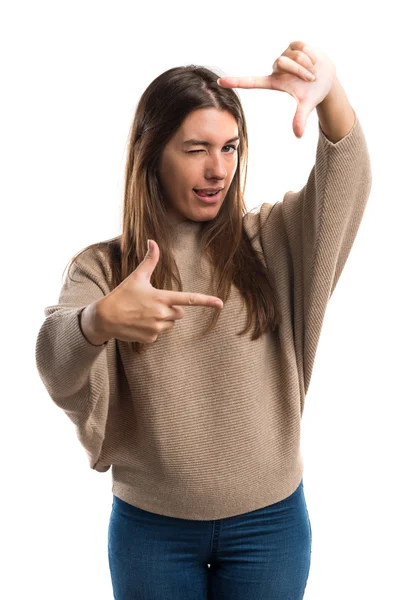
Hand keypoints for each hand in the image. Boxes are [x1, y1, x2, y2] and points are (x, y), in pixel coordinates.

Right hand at [96, 241, 223, 343]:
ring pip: (170, 324)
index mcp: (161, 298)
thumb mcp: (136, 277)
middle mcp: (162, 314)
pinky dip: (152, 329)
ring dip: (162, 319)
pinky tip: (139, 324)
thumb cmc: (122, 295)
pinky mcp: (151, 338)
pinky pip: (159, 333)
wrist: (105, 318)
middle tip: (152, 304)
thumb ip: (150, 260)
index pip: (189, 299)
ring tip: (143, 314)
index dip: (206, 301)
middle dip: (171, 308)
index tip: (220, 304)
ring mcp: (157, 328)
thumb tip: (153, 241)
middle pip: (179, 313)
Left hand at [217, 41, 336, 137]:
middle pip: (282, 62)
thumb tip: (298, 135)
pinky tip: (314, 60)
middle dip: (300, 70)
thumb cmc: (313, 92)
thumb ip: (299, 118)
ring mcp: (284, 55)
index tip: (220, 82)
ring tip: (313, 71)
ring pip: (293, 55)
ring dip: (307, 64)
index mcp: (273, 82)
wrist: (327, 77)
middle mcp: (276, 68)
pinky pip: (302, 47)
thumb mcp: (306, 106)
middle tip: (311, 78)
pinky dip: (312, 55)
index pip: (251, 82)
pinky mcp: (293, 44)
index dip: (237, 82)